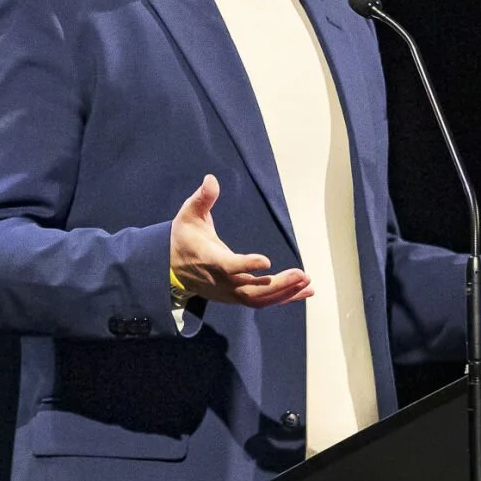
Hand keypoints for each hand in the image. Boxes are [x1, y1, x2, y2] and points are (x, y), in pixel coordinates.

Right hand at [170, 174, 313, 307]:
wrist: (171, 267)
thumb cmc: (184, 237)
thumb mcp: (188, 214)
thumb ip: (202, 199)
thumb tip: (211, 179)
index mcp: (209, 259)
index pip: (228, 266)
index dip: (246, 265)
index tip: (266, 261)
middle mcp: (220, 281)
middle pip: (251, 290)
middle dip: (278, 284)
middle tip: (302, 275)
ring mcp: (228, 293)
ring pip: (258, 299)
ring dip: (285, 293)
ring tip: (308, 284)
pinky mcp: (235, 297)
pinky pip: (261, 301)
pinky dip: (283, 298)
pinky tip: (304, 292)